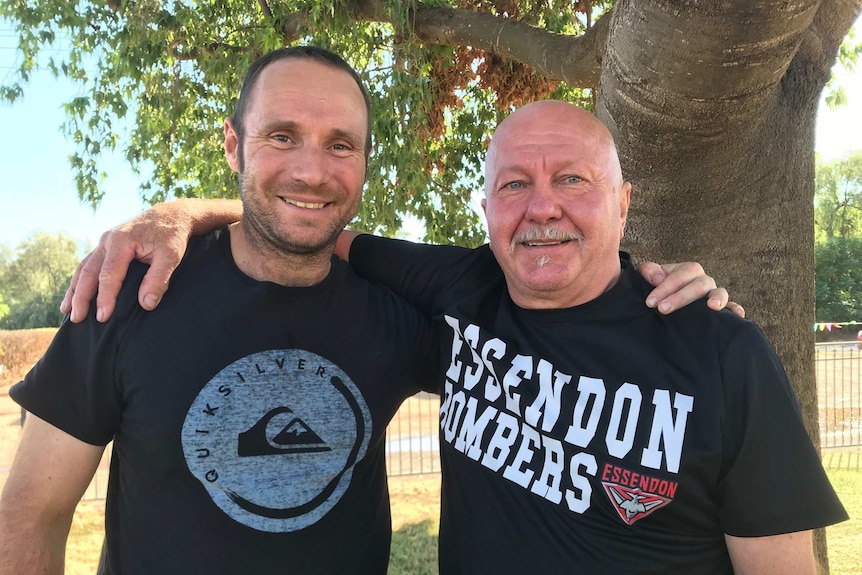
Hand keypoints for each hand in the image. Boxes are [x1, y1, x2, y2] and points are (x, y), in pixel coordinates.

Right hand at [60, 201, 193, 322]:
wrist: (169, 215)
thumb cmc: (171, 236)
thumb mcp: (171, 256)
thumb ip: (158, 279)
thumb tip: (146, 304)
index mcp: (121, 241)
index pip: (109, 275)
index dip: (105, 297)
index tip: (103, 317)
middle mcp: (107, 241)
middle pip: (88, 272)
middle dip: (81, 297)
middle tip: (77, 319)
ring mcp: (103, 243)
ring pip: (83, 269)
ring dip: (74, 290)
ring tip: (67, 311)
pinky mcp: (105, 247)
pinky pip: (88, 265)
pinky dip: (80, 281)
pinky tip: (74, 295)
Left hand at [637, 261, 744, 317]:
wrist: (666, 298)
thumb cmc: (658, 285)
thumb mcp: (651, 276)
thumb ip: (649, 271)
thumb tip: (656, 278)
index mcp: (688, 270)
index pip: (679, 276)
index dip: (664, 288)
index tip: (650, 302)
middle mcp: (703, 280)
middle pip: (697, 285)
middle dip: (680, 297)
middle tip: (662, 309)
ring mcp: (713, 293)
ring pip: (719, 292)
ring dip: (717, 298)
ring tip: (712, 306)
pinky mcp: (721, 307)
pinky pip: (731, 306)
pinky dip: (735, 309)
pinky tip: (737, 315)